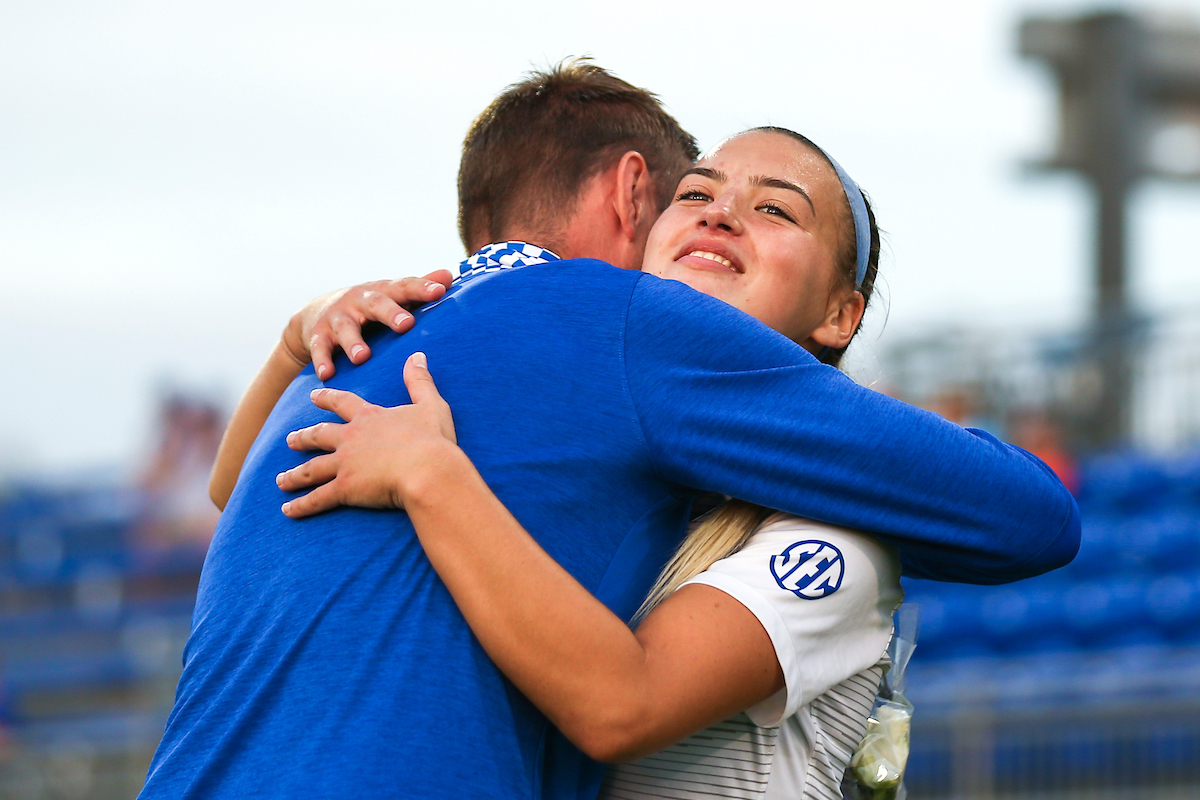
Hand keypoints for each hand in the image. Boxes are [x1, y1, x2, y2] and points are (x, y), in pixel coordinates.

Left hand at [277, 353, 458, 517]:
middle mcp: (350, 438)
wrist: (427, 470)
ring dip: (294, 475)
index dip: (327, 399)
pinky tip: (287, 510)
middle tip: (290, 439)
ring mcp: (345, 464)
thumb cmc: (432, 440)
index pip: (343, 403)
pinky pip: (317, 498)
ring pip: (311, 468)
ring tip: (281, 479)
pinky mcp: (345, 488)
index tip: (314, 396)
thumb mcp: (430, 405)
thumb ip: (420, 381)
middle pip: (319, 435)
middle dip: (303, 437)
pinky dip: (301, 505)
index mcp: (369, 418)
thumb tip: (418, 355)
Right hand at [280, 270, 452, 380]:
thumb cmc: (368, 306)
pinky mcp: (319, 336)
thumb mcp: (390, 295)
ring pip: (346, 328)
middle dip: (391, 313)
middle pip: (376, 304)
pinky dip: (323, 361)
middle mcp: (359, 301)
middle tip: (406, 324)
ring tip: (362, 356)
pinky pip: (320, 349)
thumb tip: (449, 274)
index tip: (439, 290)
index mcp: (383, 291)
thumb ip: (417, 288)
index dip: (421, 288)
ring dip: (353, 342)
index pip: (404, 287)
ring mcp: (338, 318)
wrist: (318, 312)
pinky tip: (327, 373)